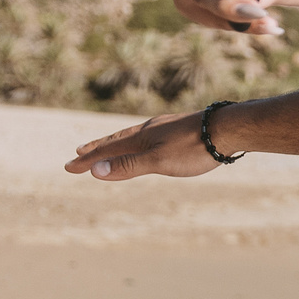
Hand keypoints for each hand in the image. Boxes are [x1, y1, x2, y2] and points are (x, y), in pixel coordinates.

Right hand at [64, 110, 222, 179]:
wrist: (229, 128)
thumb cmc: (194, 148)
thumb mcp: (158, 161)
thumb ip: (128, 166)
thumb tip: (94, 171)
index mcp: (141, 137)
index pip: (107, 151)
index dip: (88, 161)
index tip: (69, 166)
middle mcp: (150, 129)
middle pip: (117, 140)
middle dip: (98, 149)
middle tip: (80, 152)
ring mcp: (166, 127)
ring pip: (134, 135)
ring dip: (118, 143)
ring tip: (111, 146)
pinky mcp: (182, 129)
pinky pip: (152, 135)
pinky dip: (140, 140)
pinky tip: (152, 141)